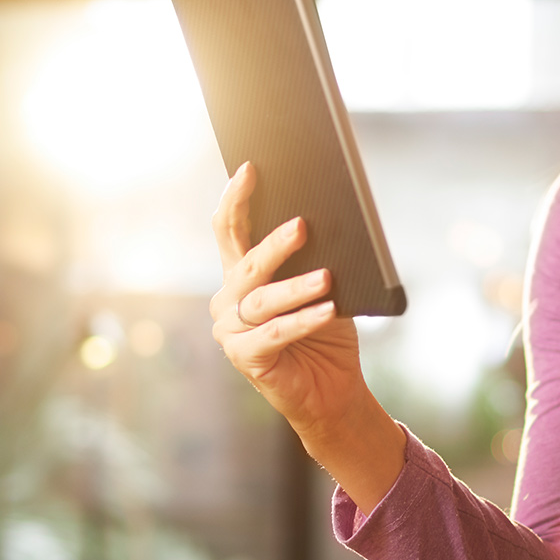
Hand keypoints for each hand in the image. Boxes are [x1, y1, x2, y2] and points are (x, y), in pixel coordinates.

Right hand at [209, 163, 403, 507]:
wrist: (331, 390)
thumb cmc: (326, 333)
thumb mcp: (320, 287)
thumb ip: (311, 258)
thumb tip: (321, 219)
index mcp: (240, 276)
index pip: (228, 230)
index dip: (236, 199)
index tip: (250, 169)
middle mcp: (227, 300)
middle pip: (246, 264)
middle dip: (274, 244)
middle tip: (302, 225)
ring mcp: (231, 331)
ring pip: (262, 300)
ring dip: (297, 288)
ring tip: (327, 278)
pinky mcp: (245, 358)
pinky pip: (275, 334)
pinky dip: (302, 321)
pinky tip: (326, 310)